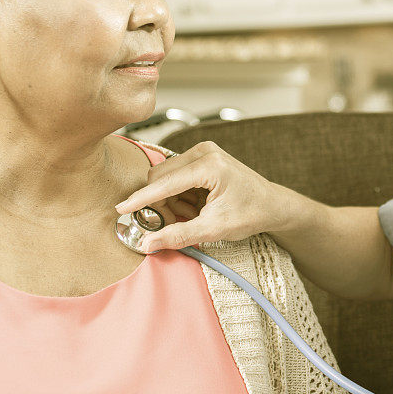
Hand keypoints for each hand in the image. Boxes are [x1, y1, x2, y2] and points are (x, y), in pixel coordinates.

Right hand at [115, 141, 288, 252]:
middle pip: (160, 176)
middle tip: (173, 224)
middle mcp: (204, 151)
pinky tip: (194, 207)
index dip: (141, 199)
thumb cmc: (250, 214)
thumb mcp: (214, 229)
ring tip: (192, 216)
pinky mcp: (202, 155)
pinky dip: (177, 194)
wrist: (272, 204)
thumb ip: (179, 235)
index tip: (120, 209)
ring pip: (165, 176)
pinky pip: (175, 175)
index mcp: (209, 166)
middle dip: (159, 203)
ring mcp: (203, 151)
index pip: (164, 183)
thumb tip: (148, 243)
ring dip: (170, 200)